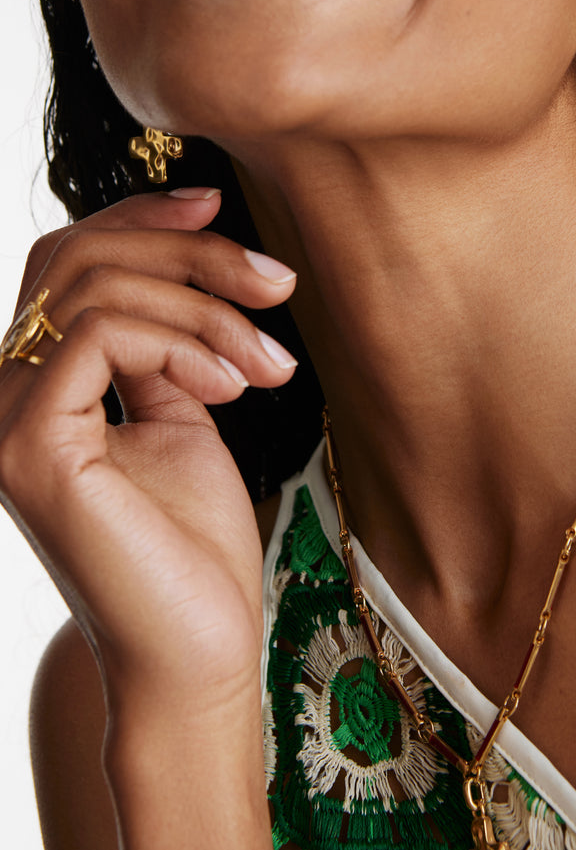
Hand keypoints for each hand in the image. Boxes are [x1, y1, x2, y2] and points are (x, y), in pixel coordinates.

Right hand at [0, 188, 297, 708]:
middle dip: (190, 251)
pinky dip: (181, 340)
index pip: (68, 262)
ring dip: (206, 304)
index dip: (140, 216)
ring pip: (97, 285)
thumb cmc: (194, 545)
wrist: (196, 648)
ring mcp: (4, 419)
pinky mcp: (26, 444)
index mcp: (39, 383)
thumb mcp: (182, 413)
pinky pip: (102, 333)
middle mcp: (4, 394)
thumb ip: (164, 343)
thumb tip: (186, 262)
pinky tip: (230, 386)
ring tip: (269, 362)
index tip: (216, 201)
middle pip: (80, 255)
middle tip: (274, 282)